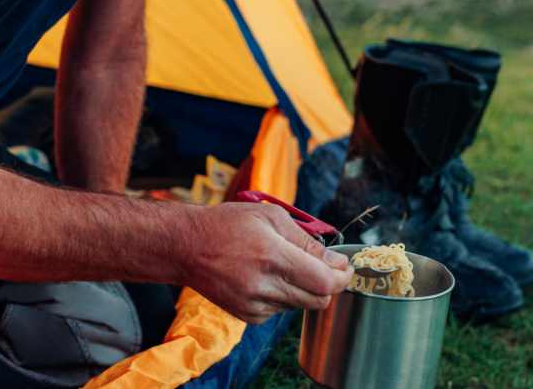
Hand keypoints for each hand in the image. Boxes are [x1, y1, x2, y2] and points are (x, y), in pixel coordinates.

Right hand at [181, 203, 352, 323]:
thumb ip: (306, 241)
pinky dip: (284, 296)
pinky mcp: (247, 315)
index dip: (342, 277)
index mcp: (272, 256)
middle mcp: (263, 285)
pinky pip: (281, 311)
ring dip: (304, 288)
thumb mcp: (271, 217)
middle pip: (318, 300)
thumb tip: (336, 261)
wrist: (186, 246)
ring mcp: (254, 304)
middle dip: (329, 284)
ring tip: (284, 265)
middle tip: (325, 266)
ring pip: (301, 305)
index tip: (346, 267)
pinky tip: (267, 277)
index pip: (324, 282)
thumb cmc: (228, 224)